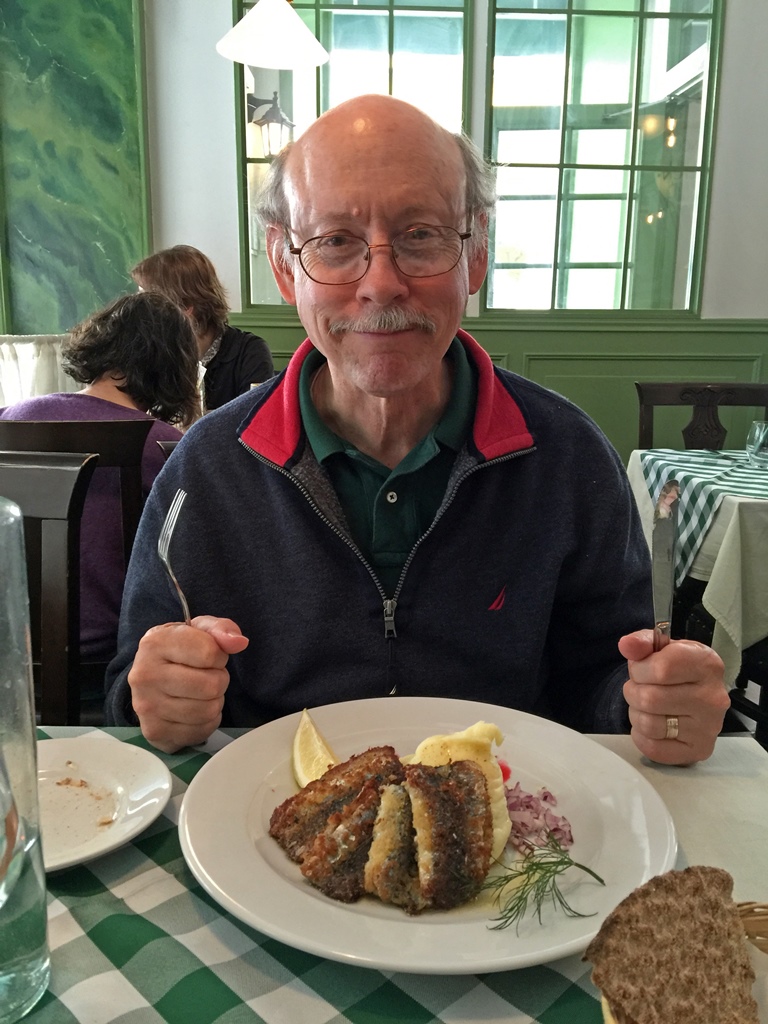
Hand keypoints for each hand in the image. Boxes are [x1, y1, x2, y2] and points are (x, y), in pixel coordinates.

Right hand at [128, 615, 248, 752]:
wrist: (151, 678)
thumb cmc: (178, 651)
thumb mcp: (198, 630)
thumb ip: (221, 629)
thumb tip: (238, 642)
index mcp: (154, 643)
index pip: (210, 653)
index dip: (218, 655)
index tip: (208, 655)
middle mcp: (144, 675)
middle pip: (211, 685)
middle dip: (218, 680)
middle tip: (206, 676)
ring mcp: (147, 707)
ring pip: (208, 710)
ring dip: (213, 701)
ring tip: (199, 692)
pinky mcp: (155, 732)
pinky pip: (201, 730)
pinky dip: (206, 722)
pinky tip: (193, 709)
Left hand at [619, 630, 729, 764]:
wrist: (696, 692)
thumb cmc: (677, 669)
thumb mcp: (661, 648)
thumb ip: (642, 642)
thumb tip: (627, 645)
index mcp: (707, 664)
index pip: (661, 668)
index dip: (639, 669)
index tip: (641, 668)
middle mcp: (713, 697)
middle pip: (650, 698)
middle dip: (633, 692)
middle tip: (640, 689)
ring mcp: (709, 727)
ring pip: (649, 724)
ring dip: (637, 714)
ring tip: (647, 707)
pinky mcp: (700, 750)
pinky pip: (653, 748)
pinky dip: (642, 737)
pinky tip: (653, 725)